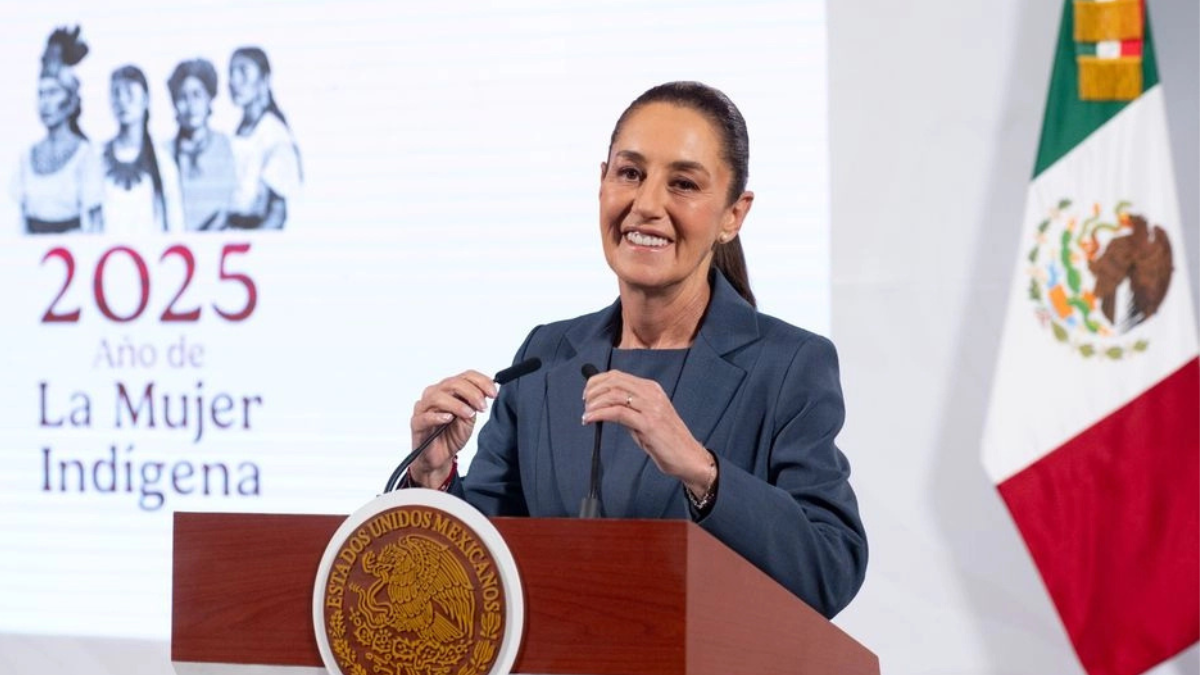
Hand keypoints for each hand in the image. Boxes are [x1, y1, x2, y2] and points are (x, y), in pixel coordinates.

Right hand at [408, 370, 496, 487]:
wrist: (440, 457)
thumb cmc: (451, 434)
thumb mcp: (469, 417)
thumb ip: (475, 403)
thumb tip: (487, 390)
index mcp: (448, 389)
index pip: (465, 376)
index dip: (481, 382)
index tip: (493, 393)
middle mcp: (434, 394)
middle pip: (452, 383)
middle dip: (472, 393)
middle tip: (483, 406)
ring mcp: (423, 408)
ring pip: (437, 397)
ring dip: (457, 404)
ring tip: (469, 414)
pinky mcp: (416, 423)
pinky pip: (425, 417)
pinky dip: (438, 416)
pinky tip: (448, 418)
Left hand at [581, 369, 715, 496]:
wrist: (689, 457)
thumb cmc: (666, 440)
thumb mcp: (646, 418)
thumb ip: (629, 408)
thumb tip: (604, 405)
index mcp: (652, 388)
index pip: (618, 376)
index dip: (597, 381)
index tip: (587, 393)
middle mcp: (652, 393)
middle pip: (614, 381)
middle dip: (593, 390)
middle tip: (585, 403)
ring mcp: (651, 407)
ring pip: (614, 395)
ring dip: (594, 403)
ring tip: (586, 414)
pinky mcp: (648, 424)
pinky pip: (618, 413)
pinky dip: (599, 414)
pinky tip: (590, 419)